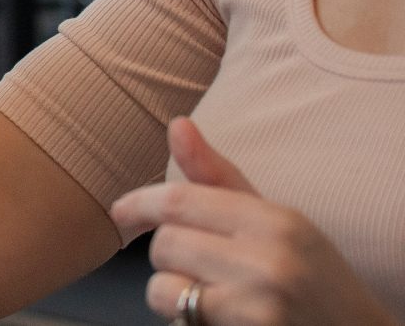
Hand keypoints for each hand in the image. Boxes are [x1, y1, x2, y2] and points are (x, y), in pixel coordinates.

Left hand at [111, 118, 393, 325]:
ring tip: (210, 292)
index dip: (138, 203)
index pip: (179, 200)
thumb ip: (219, 176)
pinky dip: (185, 317)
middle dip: (170, 254)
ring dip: (173, 290)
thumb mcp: (275, 219)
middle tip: (202, 265)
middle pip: (166, 244)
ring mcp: (257, 305)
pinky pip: (180, 317)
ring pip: (164, 286)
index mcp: (275, 221)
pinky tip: (218, 315)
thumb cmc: (309, 271)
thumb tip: (177, 124)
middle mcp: (267, 262)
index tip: (119, 212)